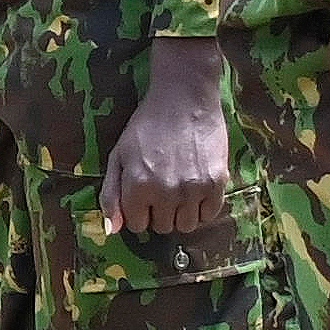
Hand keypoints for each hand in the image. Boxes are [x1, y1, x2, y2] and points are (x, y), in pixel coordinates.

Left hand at [100, 37, 233, 236]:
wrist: (184, 98)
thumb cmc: (146, 126)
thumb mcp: (118, 155)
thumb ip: (111, 194)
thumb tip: (112, 230)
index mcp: (139, 186)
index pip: (137, 225)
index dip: (138, 212)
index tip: (143, 197)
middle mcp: (167, 192)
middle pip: (163, 227)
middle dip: (159, 213)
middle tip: (162, 190)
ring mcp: (194, 189)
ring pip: (186, 225)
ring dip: (181, 214)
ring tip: (180, 192)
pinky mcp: (217, 182)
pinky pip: (209, 215)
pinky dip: (202, 209)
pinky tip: (196, 191)